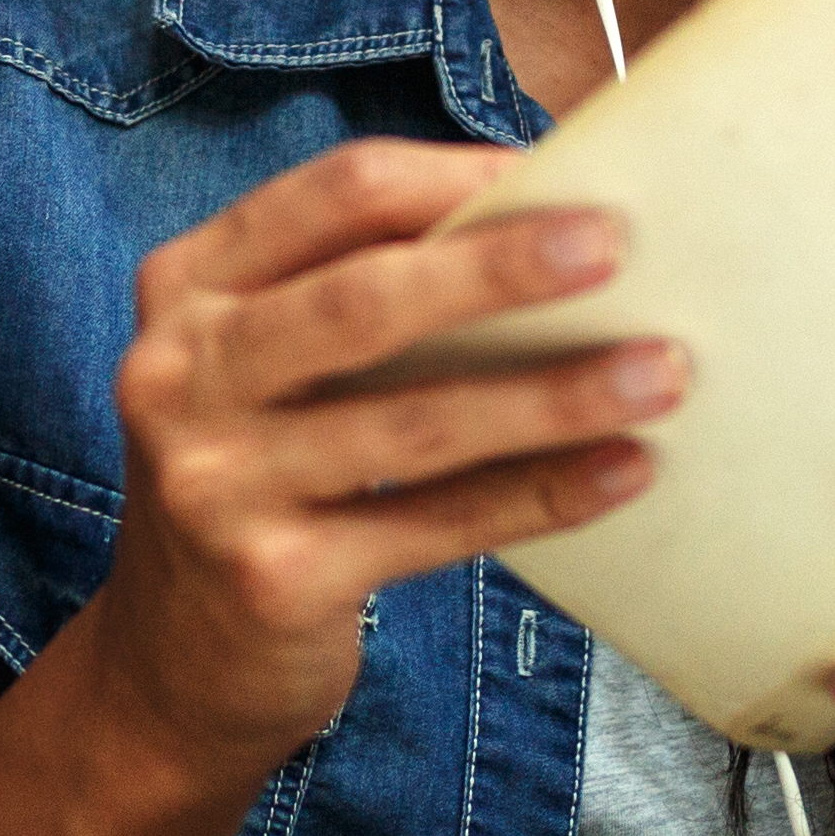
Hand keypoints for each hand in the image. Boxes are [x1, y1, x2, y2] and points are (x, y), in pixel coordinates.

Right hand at [72, 141, 678, 820]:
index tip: (565, 171)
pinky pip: (436, 525)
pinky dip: (540, 494)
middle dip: (501, 268)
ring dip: (552, 394)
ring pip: (415, 420)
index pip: (335, 195)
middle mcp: (181, 374)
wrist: (174, 664)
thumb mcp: (271, 363)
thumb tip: (557, 223)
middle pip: (365, 298)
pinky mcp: (272, 581)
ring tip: (660, 372)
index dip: (455, 177)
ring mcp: (216, 483)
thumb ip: (365, 289)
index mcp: (190, 284)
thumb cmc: (264, 471)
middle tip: (617, 247)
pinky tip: (624, 471)